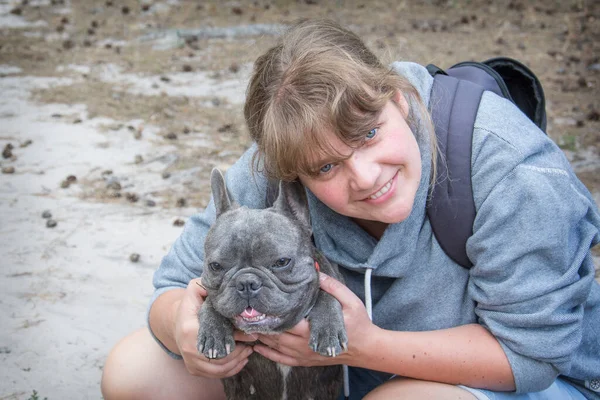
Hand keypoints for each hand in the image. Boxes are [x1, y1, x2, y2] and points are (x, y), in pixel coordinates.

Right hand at [174, 278, 254, 377]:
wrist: (175, 323)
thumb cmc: (189, 306)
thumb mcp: (194, 290)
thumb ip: (204, 285)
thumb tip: (218, 283)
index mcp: (189, 329)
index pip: (218, 339)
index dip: (238, 338)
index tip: (251, 334)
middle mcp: (188, 348)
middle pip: (221, 357)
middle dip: (240, 352)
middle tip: (252, 344)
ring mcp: (190, 361)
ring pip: (219, 369)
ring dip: (238, 362)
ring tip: (248, 352)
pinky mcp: (194, 369)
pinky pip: (215, 375)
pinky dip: (230, 370)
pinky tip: (241, 361)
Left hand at [254, 272, 374, 366]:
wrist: (366, 349)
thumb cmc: (358, 323)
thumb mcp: (349, 301)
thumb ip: (332, 287)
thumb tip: (316, 272)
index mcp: (311, 329)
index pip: (285, 321)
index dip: (269, 313)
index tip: (256, 305)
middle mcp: (303, 344)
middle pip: (275, 334)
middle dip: (259, 324)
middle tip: (243, 313)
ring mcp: (303, 355)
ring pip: (275, 346)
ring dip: (260, 337)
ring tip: (244, 326)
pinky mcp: (305, 360)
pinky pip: (281, 359)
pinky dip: (267, 354)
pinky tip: (257, 346)